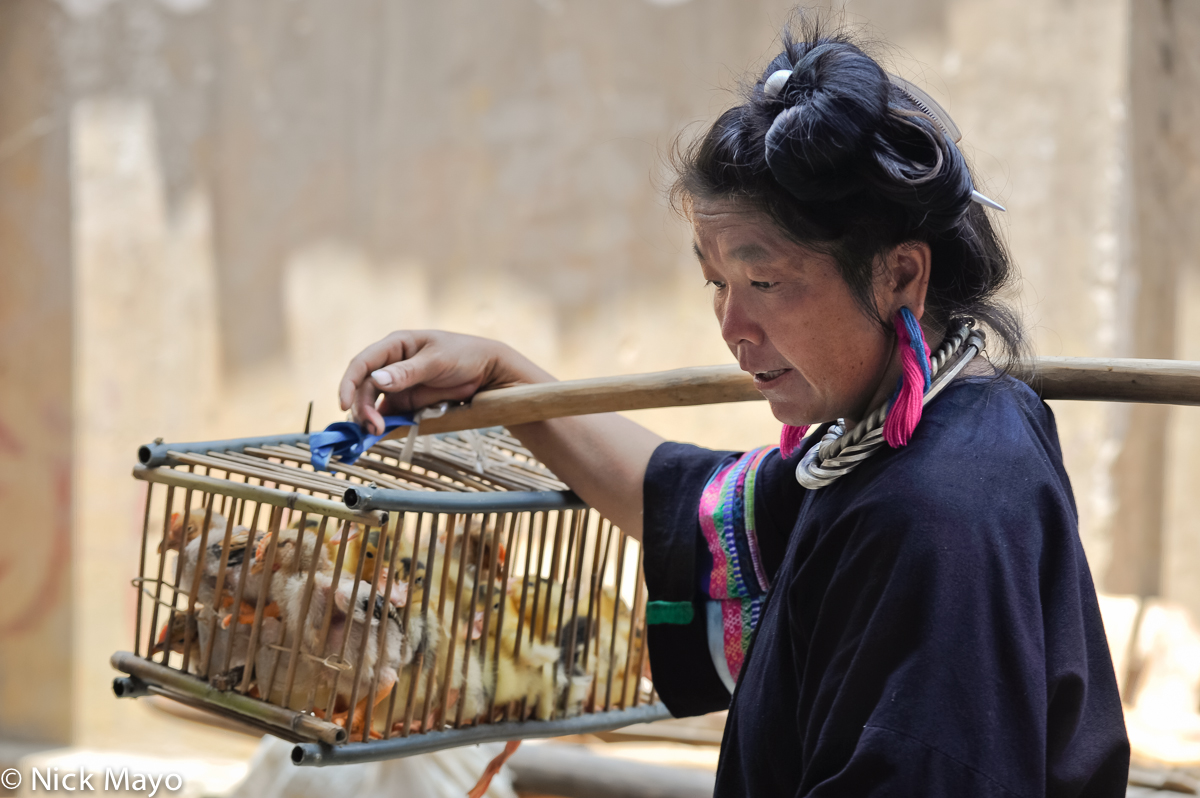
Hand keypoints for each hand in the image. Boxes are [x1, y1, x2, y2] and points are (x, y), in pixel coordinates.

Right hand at [338, 331, 549, 434]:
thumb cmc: (465, 355)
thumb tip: (377, 379)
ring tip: (377, 433)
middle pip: (364, 387)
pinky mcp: (407, 401)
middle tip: (372, 427)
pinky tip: (381, 435)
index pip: (362, 363)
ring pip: (373, 403)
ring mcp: (398, 384)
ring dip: (370, 418)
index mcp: (395, 345)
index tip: (342, 404)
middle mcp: (391, 364)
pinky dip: (382, 425)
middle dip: (363, 407)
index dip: (349, 383)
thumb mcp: (437, 360)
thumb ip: (408, 371)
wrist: (488, 371)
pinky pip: (388, 414)